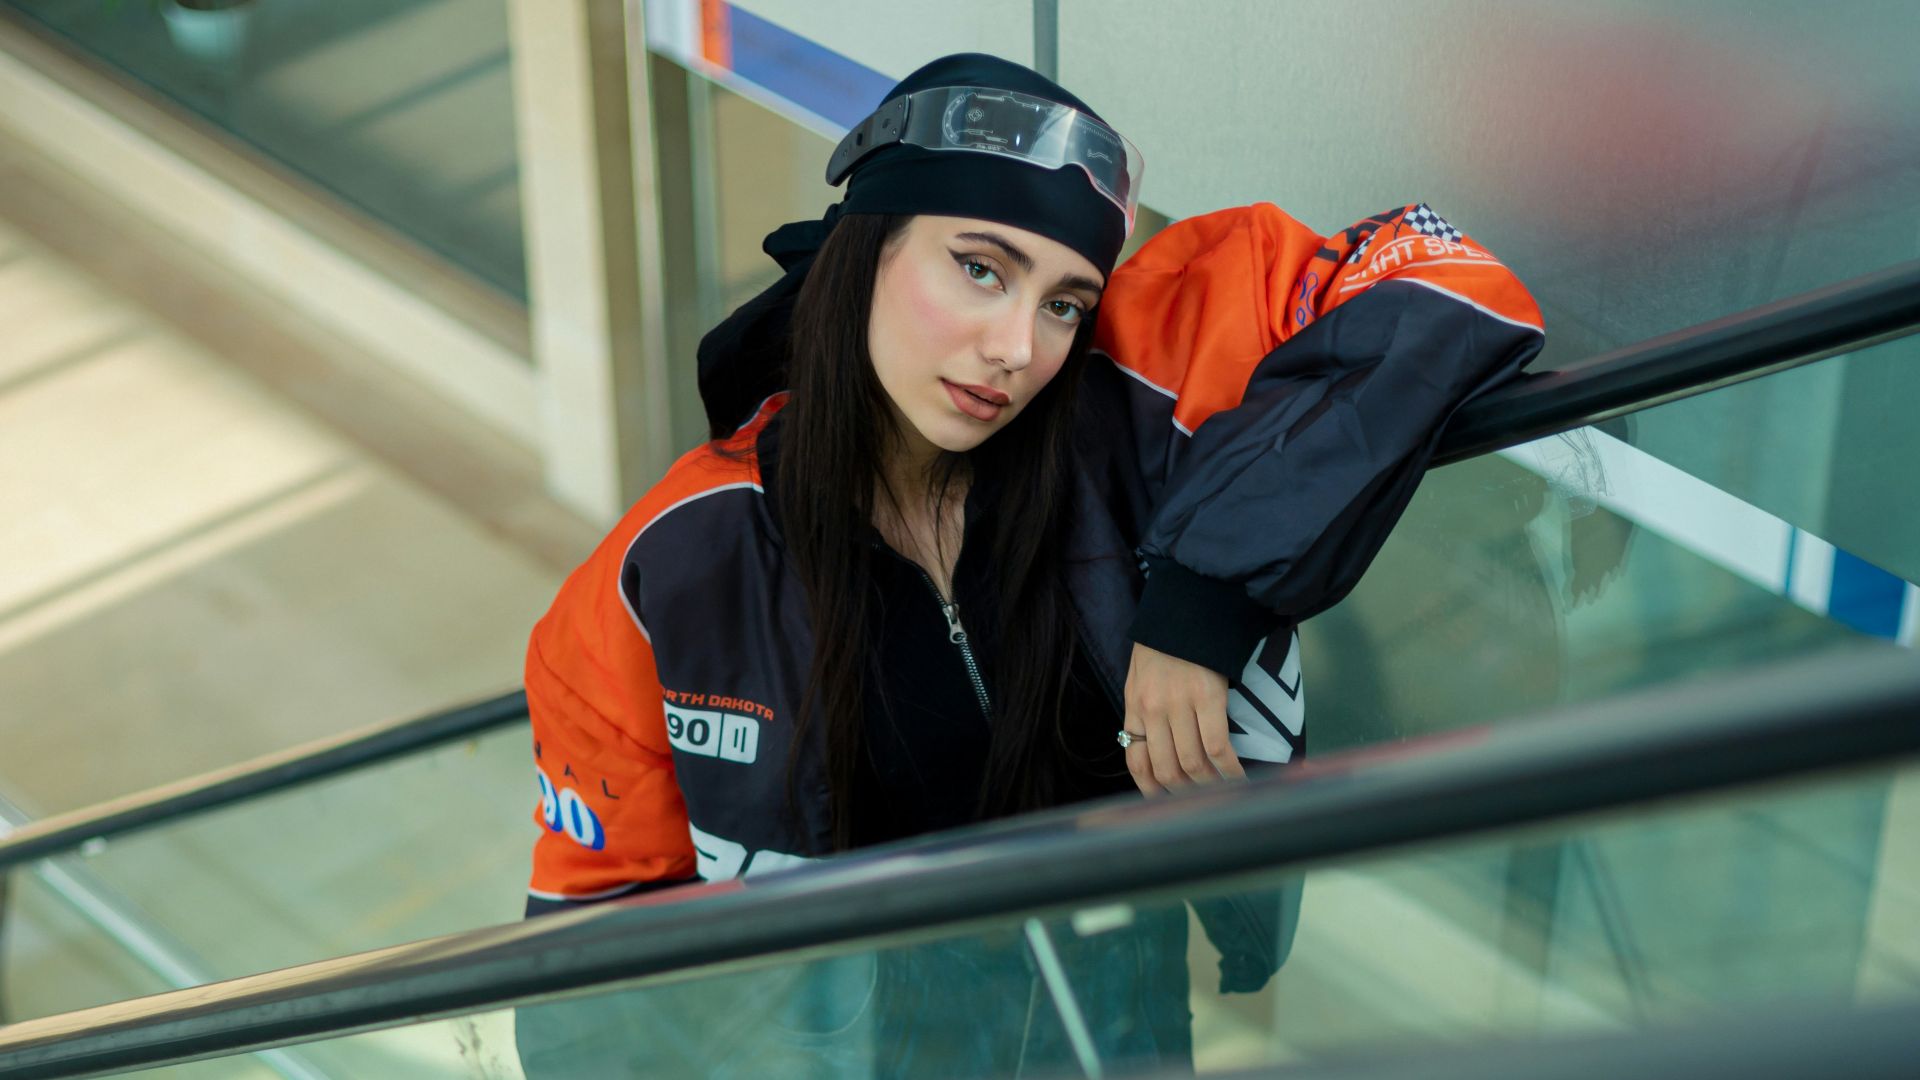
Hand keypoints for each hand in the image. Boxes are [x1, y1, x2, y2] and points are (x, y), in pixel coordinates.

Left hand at [1122, 642, 1242, 794]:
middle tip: (1203, 801)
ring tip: (1224, 792)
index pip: (1137, 762)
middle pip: (1167, 770)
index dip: (1152, 790)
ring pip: (1192, 764)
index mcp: (1135, 707)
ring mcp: (1179, 705)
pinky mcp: (1208, 697)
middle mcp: (1153, 710)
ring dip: (1210, 786)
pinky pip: (1217, 748)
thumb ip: (1146, 713)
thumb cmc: (1166, 644)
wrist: (1188, 608)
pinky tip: (1239, 777)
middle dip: (1186, 793)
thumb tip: (1158, 749)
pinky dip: (1229, 769)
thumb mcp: (1141, 678)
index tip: (1168, 803)